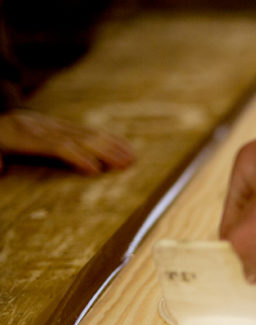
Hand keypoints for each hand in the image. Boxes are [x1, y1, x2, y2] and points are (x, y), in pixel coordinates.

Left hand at [0, 109, 134, 174]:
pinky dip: (108, 138)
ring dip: (112, 146)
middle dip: (104, 151)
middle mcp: (44, 128)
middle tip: (126, 164)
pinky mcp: (62, 125)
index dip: (76, 156)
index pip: (56, 146)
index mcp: (25, 137)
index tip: (95, 170)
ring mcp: (54, 125)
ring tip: (132, 158)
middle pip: (79, 138)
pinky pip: (88, 131)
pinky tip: (125, 146)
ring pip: (87, 133)